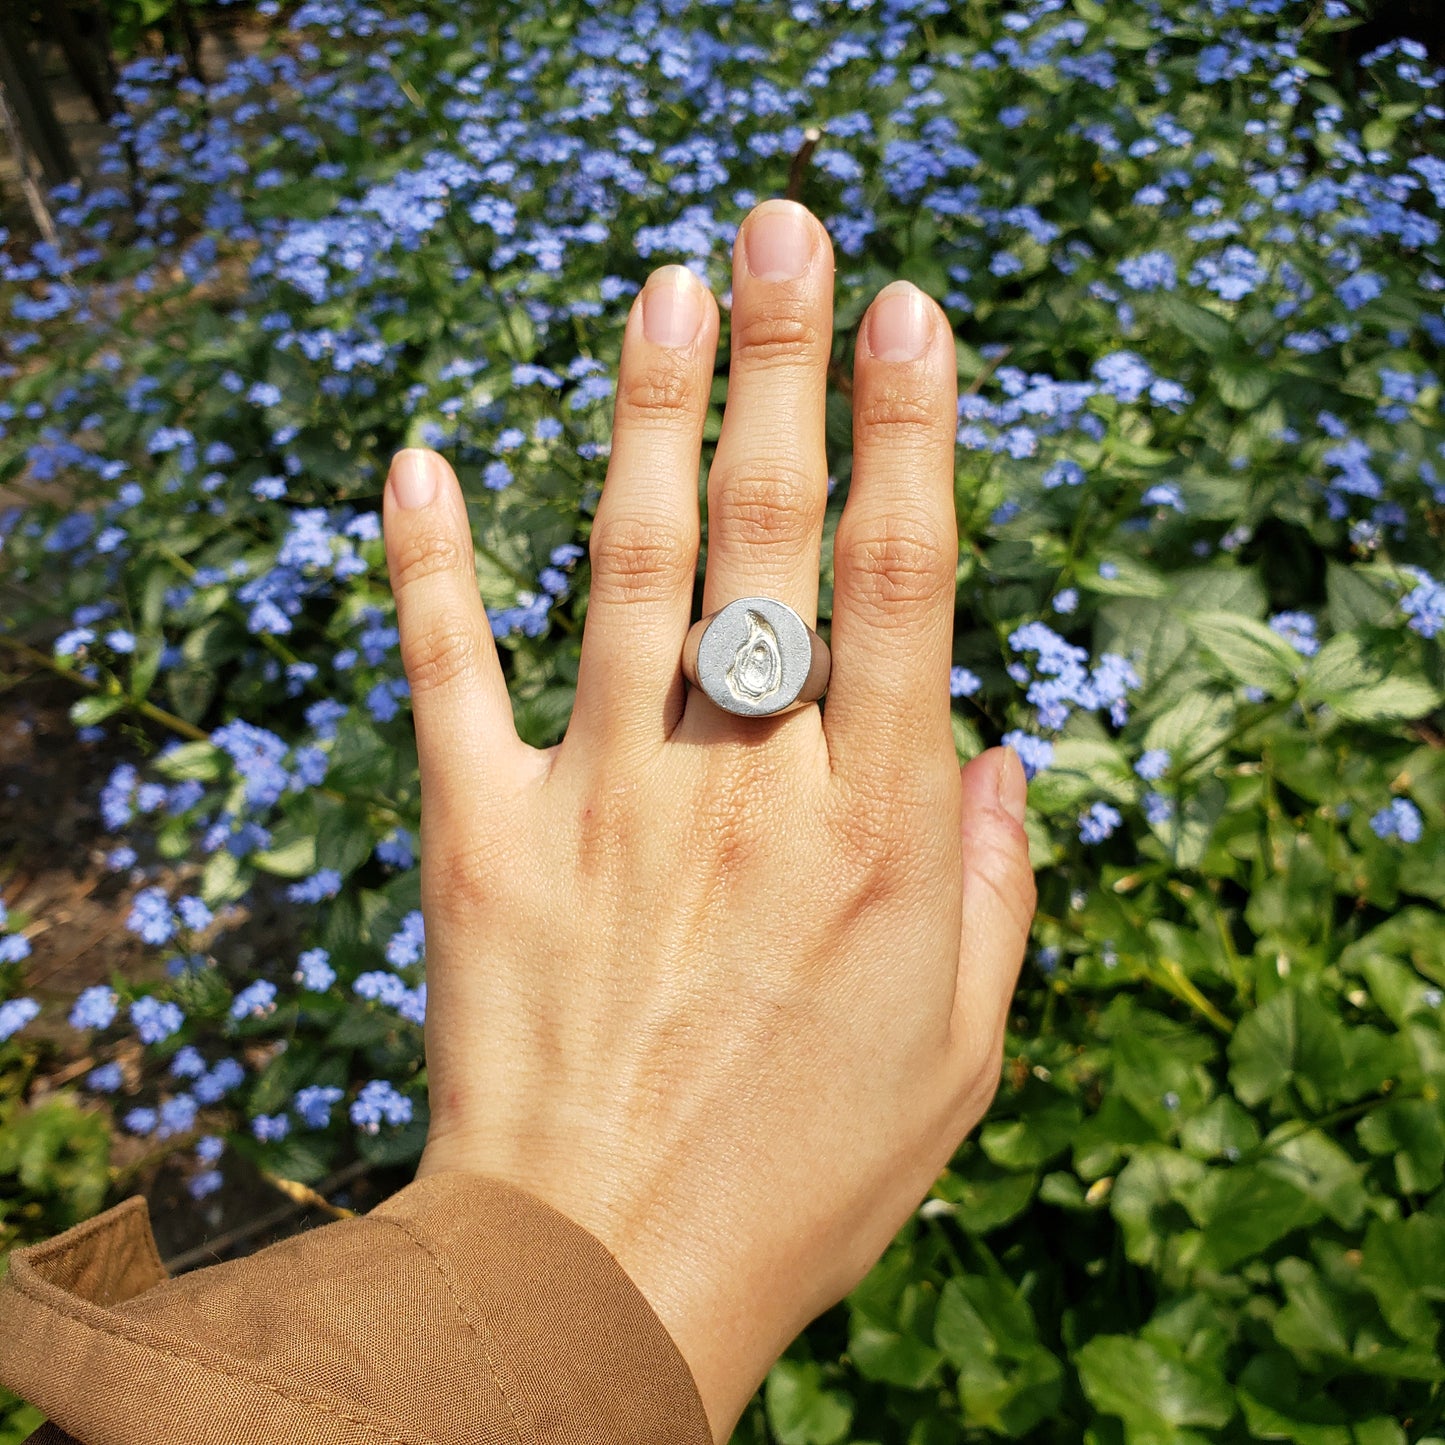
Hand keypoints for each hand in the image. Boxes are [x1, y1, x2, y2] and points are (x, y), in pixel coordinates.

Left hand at [382, 199, 1035, 1441]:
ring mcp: (600, 808)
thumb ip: (991, 897)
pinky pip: (447, 678)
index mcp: (866, 842)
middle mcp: (738, 795)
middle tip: (785, 225)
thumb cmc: (800, 1182)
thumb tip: (999, 755)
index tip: (912, 314)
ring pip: (628, 575)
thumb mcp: (955, 1060)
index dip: (908, 440)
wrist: (596, 1284)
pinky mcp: (483, 844)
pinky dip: (428, 566)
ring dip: (647, 420)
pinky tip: (421, 458)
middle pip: (766, 543)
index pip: (896, 593)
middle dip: (783, 370)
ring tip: (666, 287)